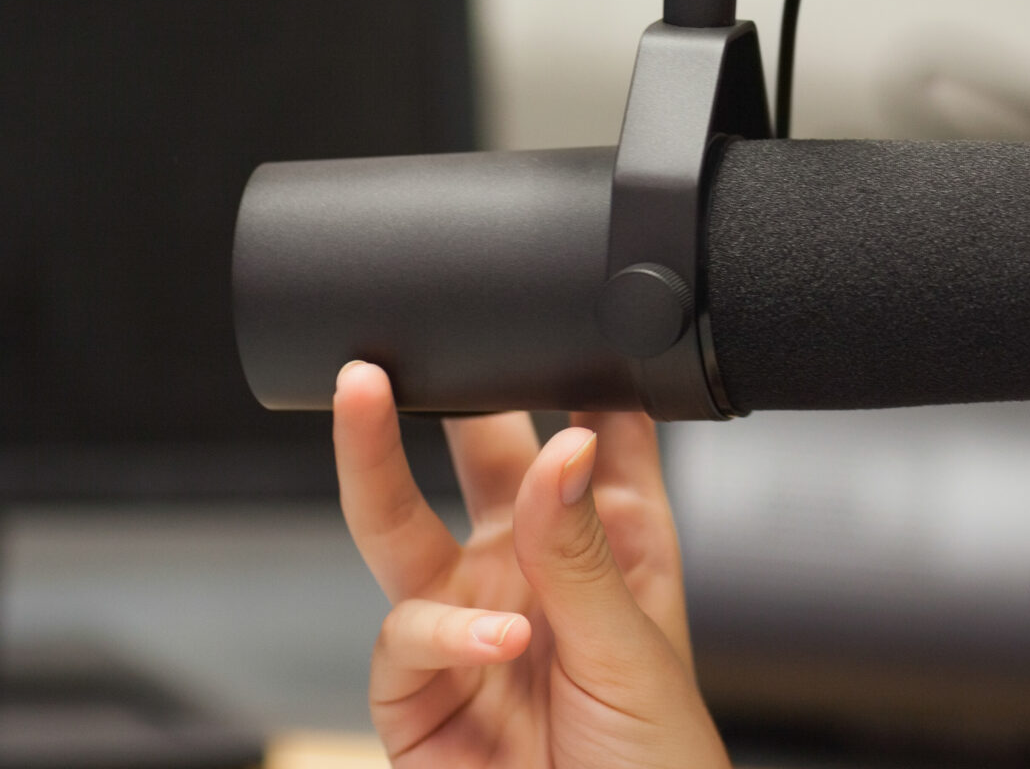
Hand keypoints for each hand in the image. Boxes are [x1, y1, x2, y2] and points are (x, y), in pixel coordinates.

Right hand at [332, 361, 729, 768]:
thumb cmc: (660, 764)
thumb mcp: (635, 646)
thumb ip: (584, 547)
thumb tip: (559, 444)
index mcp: (609, 542)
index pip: (588, 433)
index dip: (571, 370)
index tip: (553, 305)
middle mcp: (528, 572)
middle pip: (475, 458)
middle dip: (445, 391)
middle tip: (410, 327)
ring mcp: (466, 628)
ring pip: (400, 527)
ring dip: (376, 458)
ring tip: (369, 393)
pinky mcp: (415, 697)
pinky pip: (401, 638)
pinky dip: (442, 631)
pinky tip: (496, 635)